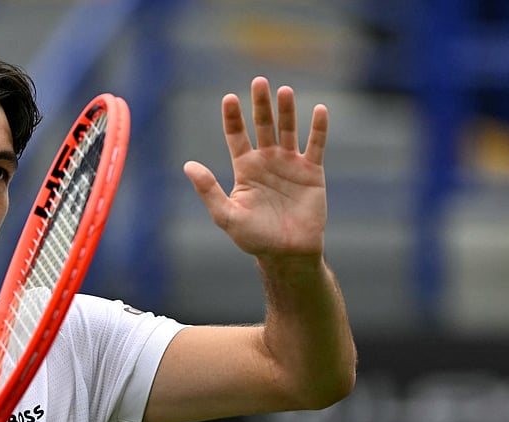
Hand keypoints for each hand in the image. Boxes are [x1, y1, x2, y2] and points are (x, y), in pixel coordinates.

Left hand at [183, 76, 328, 261]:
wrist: (287, 254)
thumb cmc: (254, 238)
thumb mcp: (226, 214)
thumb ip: (208, 190)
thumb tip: (188, 165)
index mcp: (245, 168)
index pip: (236, 135)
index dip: (233, 117)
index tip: (229, 98)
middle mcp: (267, 161)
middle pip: (263, 125)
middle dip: (260, 104)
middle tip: (258, 81)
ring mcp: (290, 164)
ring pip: (288, 130)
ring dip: (287, 110)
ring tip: (285, 90)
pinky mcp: (312, 172)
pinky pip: (316, 145)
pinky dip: (318, 128)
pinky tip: (319, 109)